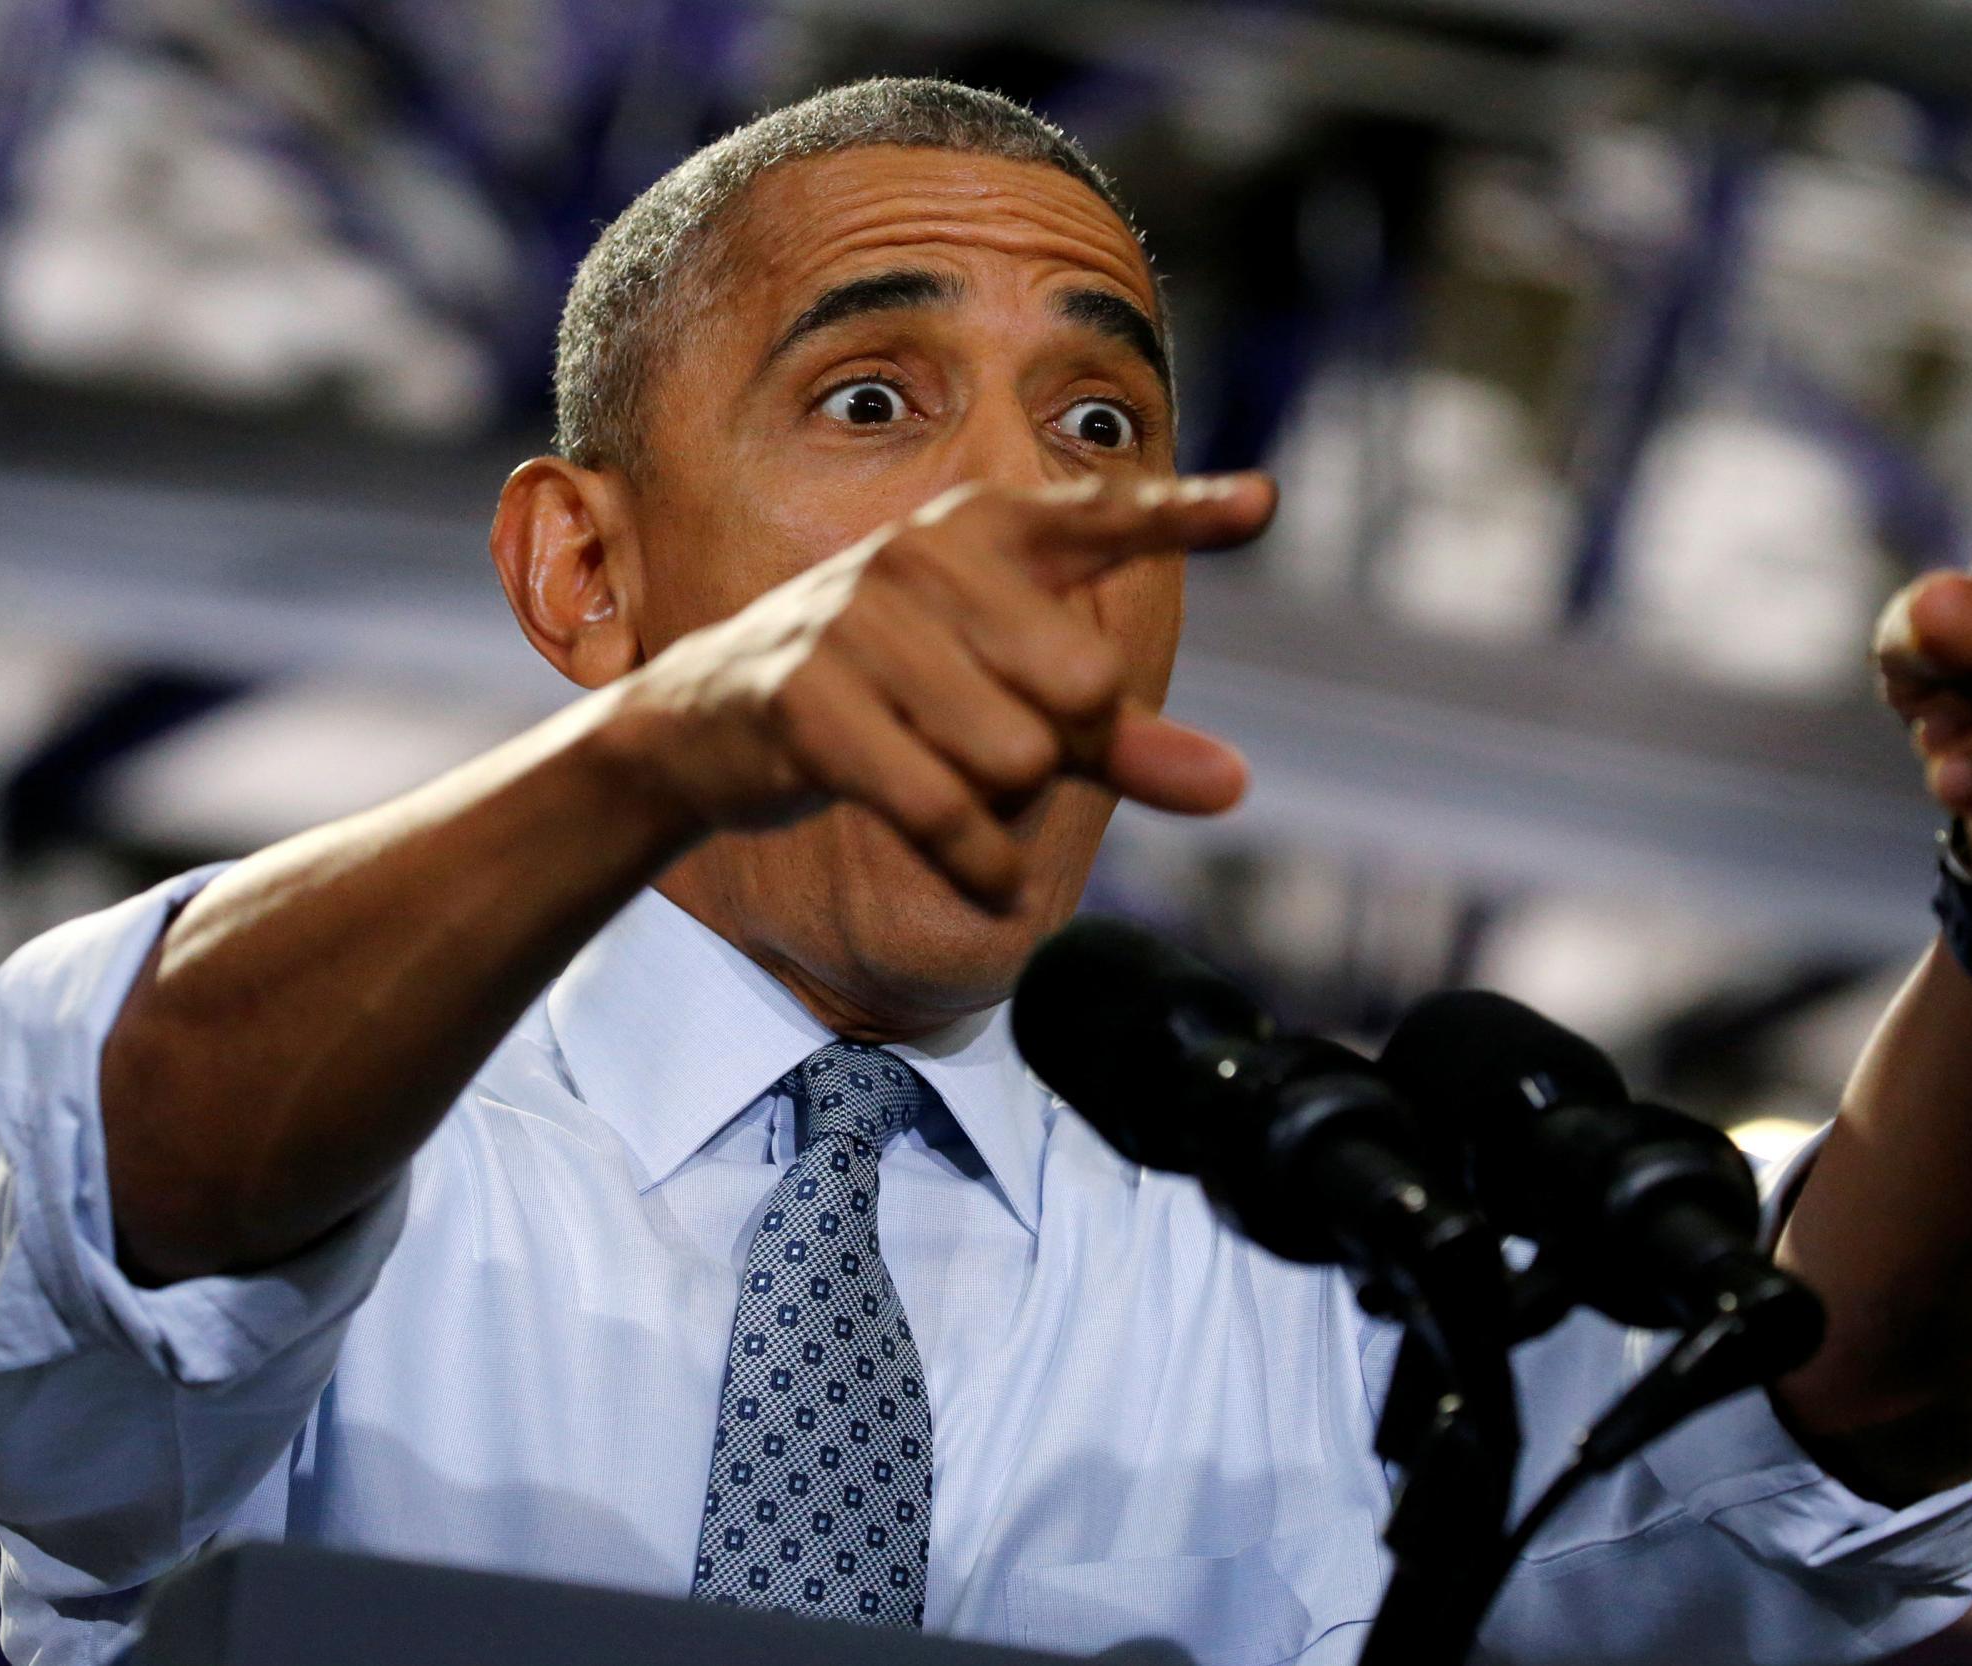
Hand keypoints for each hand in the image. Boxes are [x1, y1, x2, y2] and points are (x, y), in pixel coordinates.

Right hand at [617, 473, 1275, 909]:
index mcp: (985, 530)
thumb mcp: (1010, 706)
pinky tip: (985, 877)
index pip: (1103, 518)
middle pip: (1083, 689)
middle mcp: (924, 552)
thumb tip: (1234, 786)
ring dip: (1003, 809)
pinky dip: (979, 863)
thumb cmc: (887, 698)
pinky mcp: (810, 699)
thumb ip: (1124, 738)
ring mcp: (860, 620)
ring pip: (1015, 758)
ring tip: (946, 784)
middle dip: (1059, 748)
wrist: (706, 722)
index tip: (1265, 505)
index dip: (1185, 514)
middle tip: (986, 743)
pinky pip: (944, 808)